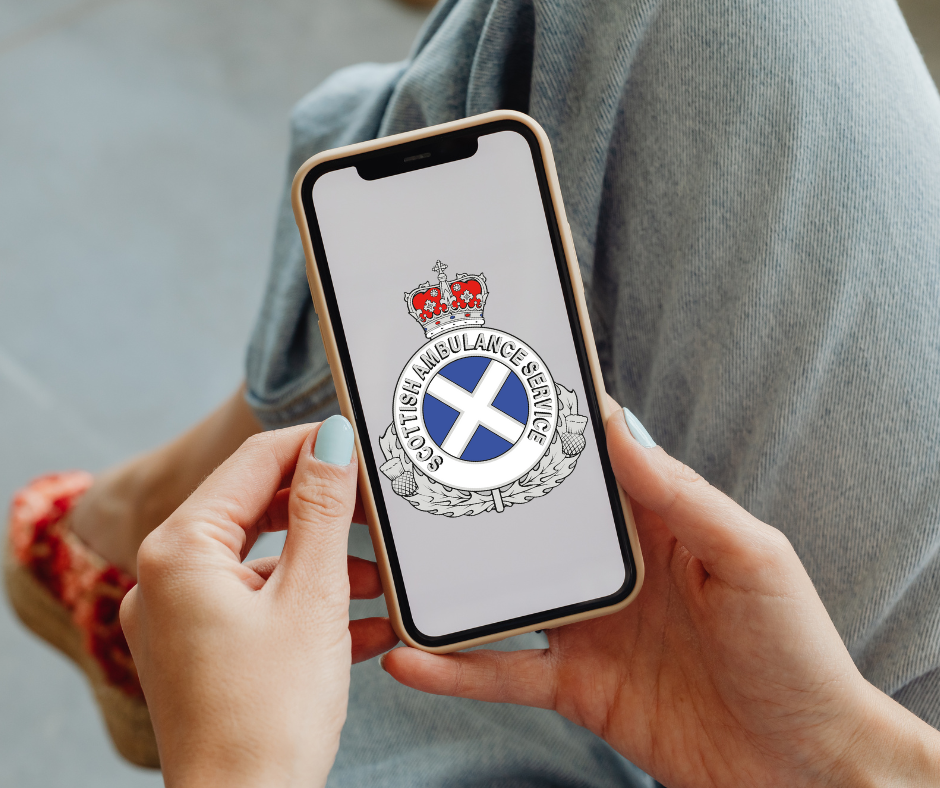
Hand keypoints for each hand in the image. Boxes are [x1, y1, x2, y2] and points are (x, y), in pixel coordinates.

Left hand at [120, 417, 397, 787]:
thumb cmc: (270, 714)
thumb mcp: (311, 595)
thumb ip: (323, 509)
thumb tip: (333, 438)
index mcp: (180, 551)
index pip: (253, 463)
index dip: (311, 443)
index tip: (360, 437)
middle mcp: (167, 577)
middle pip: (256, 509)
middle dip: (324, 511)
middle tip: (376, 508)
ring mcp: (181, 616)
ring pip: (264, 560)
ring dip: (324, 563)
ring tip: (377, 580)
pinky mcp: (202, 650)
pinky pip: (259, 604)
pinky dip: (307, 603)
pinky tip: (361, 624)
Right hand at [384, 403, 939, 786]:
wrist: (806, 766)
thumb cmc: (796, 653)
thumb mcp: (751, 558)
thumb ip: (683, 495)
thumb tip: (619, 427)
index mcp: (654, 525)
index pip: (587, 464)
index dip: (543, 429)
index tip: (487, 393)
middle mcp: (610, 571)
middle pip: (527, 527)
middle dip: (472, 501)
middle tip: (408, 473)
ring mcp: (588, 629)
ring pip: (500, 597)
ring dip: (446, 585)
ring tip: (386, 564)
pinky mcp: (576, 687)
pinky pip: (503, 674)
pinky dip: (455, 669)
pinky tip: (412, 657)